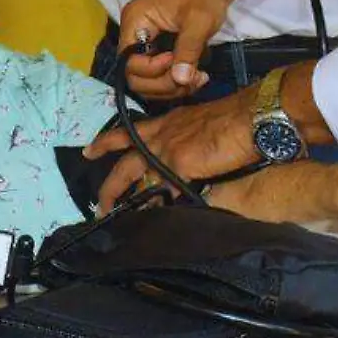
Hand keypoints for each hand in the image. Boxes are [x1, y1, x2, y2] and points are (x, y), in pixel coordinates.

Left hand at [84, 88, 259, 211]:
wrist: (249, 117)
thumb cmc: (234, 117)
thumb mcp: (200, 125)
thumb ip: (186, 141)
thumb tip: (186, 159)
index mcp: (167, 124)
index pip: (130, 132)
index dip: (107, 142)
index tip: (89, 151)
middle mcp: (161, 137)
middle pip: (126, 163)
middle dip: (111, 186)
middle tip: (101, 205)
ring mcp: (167, 152)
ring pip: (137, 180)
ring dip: (127, 201)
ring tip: (118, 219)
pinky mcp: (178, 167)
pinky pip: (163, 194)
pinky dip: (158, 208)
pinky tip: (152, 221)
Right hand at [115, 0, 226, 98]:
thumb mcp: (199, 22)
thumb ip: (188, 49)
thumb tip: (180, 79)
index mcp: (135, 21)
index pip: (129, 61)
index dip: (153, 69)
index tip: (177, 60)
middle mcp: (132, 35)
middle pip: (135, 77)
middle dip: (164, 84)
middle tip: (191, 78)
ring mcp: (142, 46)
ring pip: (146, 84)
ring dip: (172, 87)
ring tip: (198, 78)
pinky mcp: (154, 54)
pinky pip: (157, 79)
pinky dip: (175, 84)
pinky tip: (195, 77)